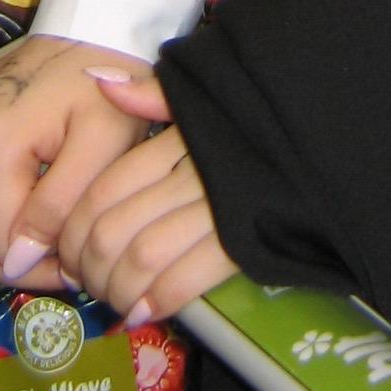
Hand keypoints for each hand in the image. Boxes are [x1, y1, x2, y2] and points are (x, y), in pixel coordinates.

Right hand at [0, 34, 151, 283]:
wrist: (89, 26)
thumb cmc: (105, 81)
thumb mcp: (103, 142)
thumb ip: (60, 204)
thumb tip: (19, 260)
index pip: (1, 248)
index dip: (40, 269)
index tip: (77, 261)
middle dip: (19, 263)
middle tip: (65, 255)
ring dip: (4, 241)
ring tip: (53, 228)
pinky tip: (32, 201)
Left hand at [55, 69, 235, 323]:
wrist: (320, 153)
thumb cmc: (256, 127)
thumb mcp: (202, 100)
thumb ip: (151, 95)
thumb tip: (97, 79)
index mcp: (178, 140)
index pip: (103, 191)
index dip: (75, 231)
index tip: (70, 253)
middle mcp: (192, 173)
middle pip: (113, 229)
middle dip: (90, 268)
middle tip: (87, 283)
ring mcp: (218, 208)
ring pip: (142, 257)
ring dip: (118, 289)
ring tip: (115, 299)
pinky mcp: (244, 243)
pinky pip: (185, 278)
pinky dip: (156, 300)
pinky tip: (144, 311)